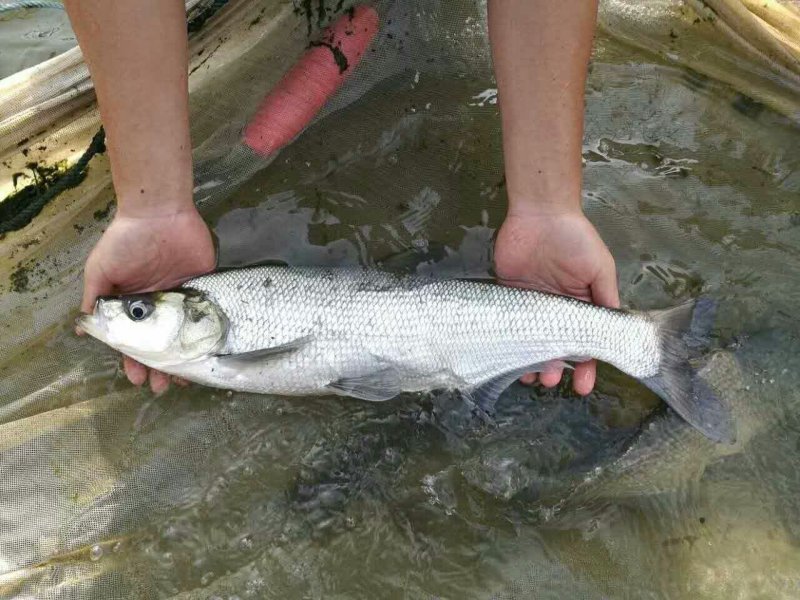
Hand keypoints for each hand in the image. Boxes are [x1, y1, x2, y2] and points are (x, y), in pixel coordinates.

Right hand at [80, 208, 215, 392]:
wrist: (161, 212)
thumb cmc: (126, 240)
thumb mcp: (101, 270)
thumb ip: (95, 299)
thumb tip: (83, 329)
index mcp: (134, 304)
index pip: (134, 341)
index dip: (133, 360)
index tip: (136, 379)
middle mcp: (159, 305)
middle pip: (162, 344)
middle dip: (160, 367)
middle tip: (161, 388)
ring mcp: (183, 298)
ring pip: (185, 337)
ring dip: (184, 359)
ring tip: (184, 380)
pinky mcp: (205, 288)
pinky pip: (208, 317)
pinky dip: (208, 336)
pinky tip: (208, 354)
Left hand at [493, 209, 618, 395]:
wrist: (540, 212)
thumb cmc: (575, 238)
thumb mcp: (600, 268)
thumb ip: (606, 298)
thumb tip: (614, 330)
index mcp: (581, 304)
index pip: (585, 343)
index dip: (586, 367)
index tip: (584, 388)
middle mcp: (556, 308)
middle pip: (555, 346)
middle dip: (555, 367)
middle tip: (550, 380)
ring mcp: (531, 304)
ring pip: (530, 341)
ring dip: (531, 360)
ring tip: (531, 376)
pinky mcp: (508, 294)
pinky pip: (508, 324)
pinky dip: (509, 341)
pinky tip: (508, 357)